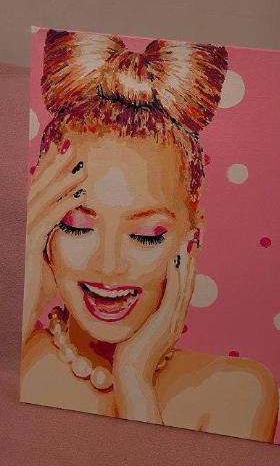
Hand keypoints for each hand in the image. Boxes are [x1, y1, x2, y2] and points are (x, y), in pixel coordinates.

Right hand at [22, 141, 86, 342]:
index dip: (45, 171)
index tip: (61, 154)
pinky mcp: (24, 250)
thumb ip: (49, 246)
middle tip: (70, 145)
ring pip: (40, 201)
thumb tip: (67, 232)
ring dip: (62, 182)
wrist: (11, 319)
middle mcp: (13, 228)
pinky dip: (63, 207)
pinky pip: (46, 222)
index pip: (32, 193)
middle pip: (34, 189)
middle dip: (53, 167)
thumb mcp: (41, 265)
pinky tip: (80, 197)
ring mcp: (16, 238)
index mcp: (17, 229)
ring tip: (81, 167)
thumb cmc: (27, 296)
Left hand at [113, 229, 197, 421]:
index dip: (188, 263)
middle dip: (193, 256)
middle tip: (197, 233)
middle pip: (190, 280)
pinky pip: (173, 294)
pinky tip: (174, 260)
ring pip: (185, 284)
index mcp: (174, 316)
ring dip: (188, 260)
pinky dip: (176, 276)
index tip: (189, 243)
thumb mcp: (141, 327)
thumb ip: (146, 312)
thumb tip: (142, 299)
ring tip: (190, 240)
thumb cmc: (130, 353)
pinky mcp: (165, 322)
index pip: (184, 284)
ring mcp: (174, 320)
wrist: (131, 375)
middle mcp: (178, 316)